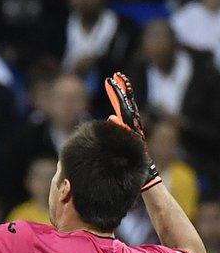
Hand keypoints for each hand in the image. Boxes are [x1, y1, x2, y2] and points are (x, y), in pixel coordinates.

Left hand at [104, 72, 160, 189]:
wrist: (143, 177)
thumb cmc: (128, 162)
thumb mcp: (119, 143)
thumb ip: (116, 128)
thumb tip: (110, 116)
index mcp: (126, 125)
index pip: (120, 106)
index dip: (115, 93)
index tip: (109, 80)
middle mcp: (132, 126)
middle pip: (125, 105)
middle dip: (121, 90)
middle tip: (115, 76)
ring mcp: (135, 132)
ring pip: (128, 112)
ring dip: (123, 99)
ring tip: (119, 84)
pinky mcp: (136, 139)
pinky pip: (128, 127)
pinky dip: (123, 119)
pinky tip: (116, 110)